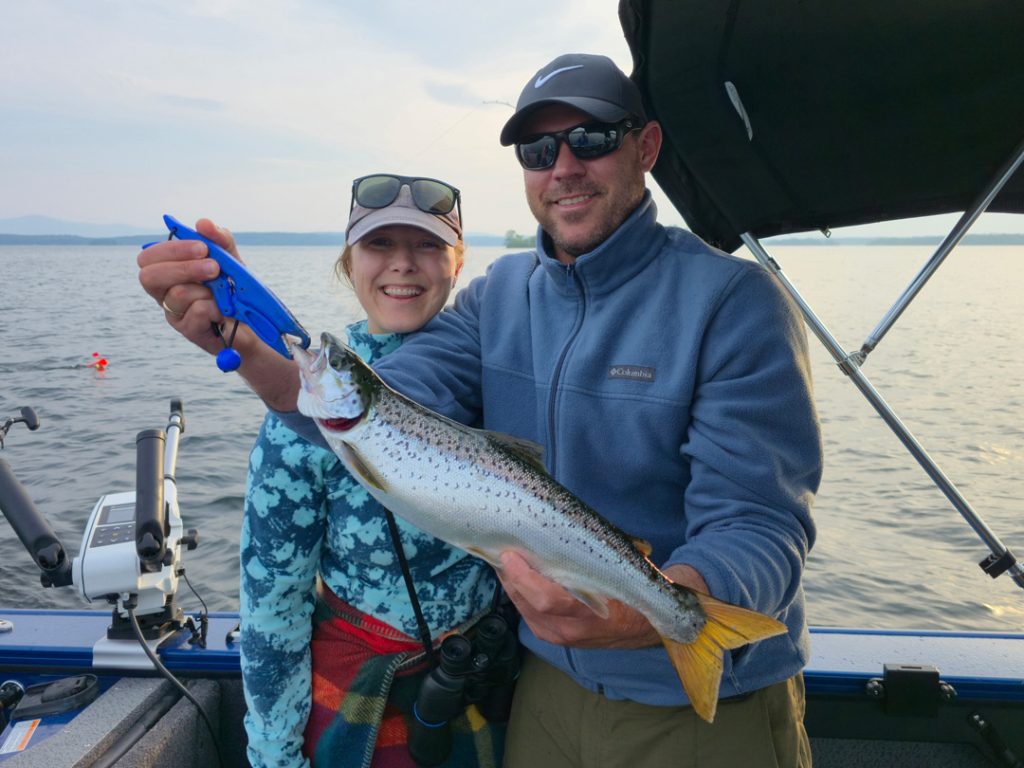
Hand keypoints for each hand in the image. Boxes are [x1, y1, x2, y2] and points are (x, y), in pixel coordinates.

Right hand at [137, 218, 245, 355]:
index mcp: (169, 270)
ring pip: (177, 294)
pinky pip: (197, 313)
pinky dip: (216, 307)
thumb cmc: (236, 288)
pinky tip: (224, 310)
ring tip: (224, 292)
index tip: (202, 248)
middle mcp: (165, 292)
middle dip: (184, 267)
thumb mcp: (231, 259)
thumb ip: (219, 240)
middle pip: (149, 276)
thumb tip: (203, 223)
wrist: (257, 320)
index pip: (149, 257)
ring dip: (207, 289)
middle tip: (214, 268)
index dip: (171, 250)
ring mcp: (175, 313)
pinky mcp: (190, 331)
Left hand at [497, 551, 662, 648]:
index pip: (547, 599)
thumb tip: (561, 524)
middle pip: (528, 602)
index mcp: (590, 613)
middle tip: (501, 547)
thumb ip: (592, 552)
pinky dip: (518, 591)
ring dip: (511, 582)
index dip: (524, 577)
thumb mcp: (619, 568)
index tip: (510, 554)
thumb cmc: (630, 591)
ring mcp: (558, 636)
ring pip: (522, 607)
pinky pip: (526, 612)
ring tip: (505, 558)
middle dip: (511, 574)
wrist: (642, 627)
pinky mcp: (551, 636)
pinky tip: (514, 575)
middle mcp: (570, 629)